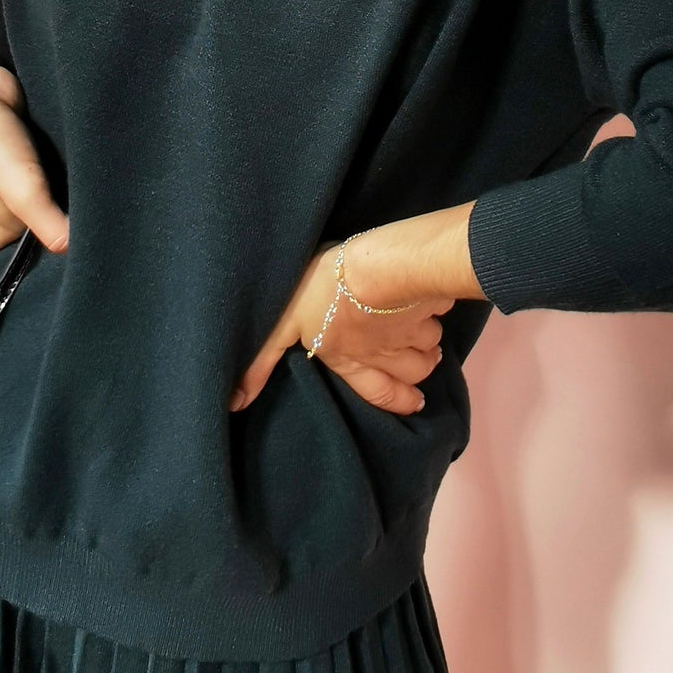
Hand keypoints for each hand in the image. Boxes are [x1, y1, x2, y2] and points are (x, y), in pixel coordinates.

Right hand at [0, 34, 68, 271]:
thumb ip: (45, 220)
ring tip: (32, 205)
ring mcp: (11, 160)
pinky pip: (32, 156)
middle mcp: (1, 187)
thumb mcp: (20, 190)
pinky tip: (55, 161)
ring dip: (19, 195)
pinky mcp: (23, 132)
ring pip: (16, 185)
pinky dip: (39, 162)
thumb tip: (72, 250)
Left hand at [229, 238, 454, 414]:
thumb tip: (234, 404)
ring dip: (429, 347)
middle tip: (422, 377)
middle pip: (411, 373)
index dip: (396, 401)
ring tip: (428, 343)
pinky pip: (438, 316)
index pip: (378, 391)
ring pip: (429, 347)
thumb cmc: (320, 294)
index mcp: (349, 358)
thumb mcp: (281, 326)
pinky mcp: (429, 303)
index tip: (412, 404)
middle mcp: (384, 351)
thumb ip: (261, 361)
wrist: (373, 268)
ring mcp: (411, 329)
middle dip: (417, 376)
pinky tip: (432, 309)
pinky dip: (436, 316)